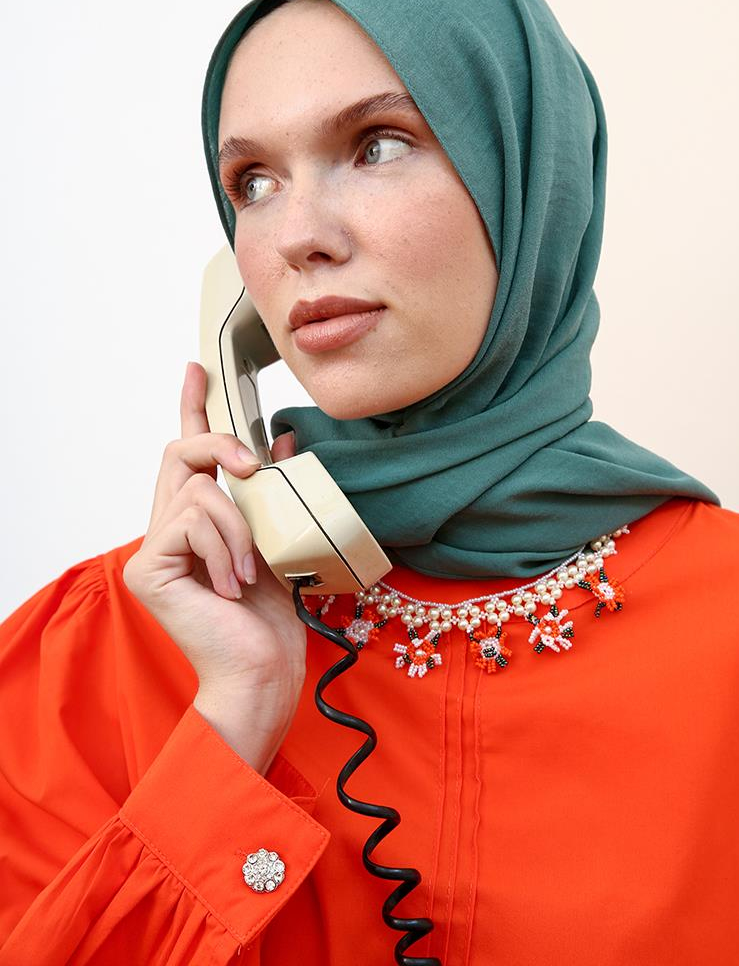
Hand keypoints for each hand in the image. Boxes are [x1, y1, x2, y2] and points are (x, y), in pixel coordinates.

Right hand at [123, 362, 302, 771]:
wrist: (262, 673)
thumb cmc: (270, 619)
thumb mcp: (280, 540)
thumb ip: (272, 492)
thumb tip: (285, 440)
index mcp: (198, 523)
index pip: (188, 455)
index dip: (193, 407)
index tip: (198, 369)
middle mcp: (168, 530)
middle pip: (182, 453)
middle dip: (219, 445)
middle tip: (251, 465)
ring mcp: (154, 549)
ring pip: (198, 490)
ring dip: (239, 525)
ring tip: (249, 570)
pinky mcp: (150, 566)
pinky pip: (194, 520)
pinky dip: (226, 546)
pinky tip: (232, 584)